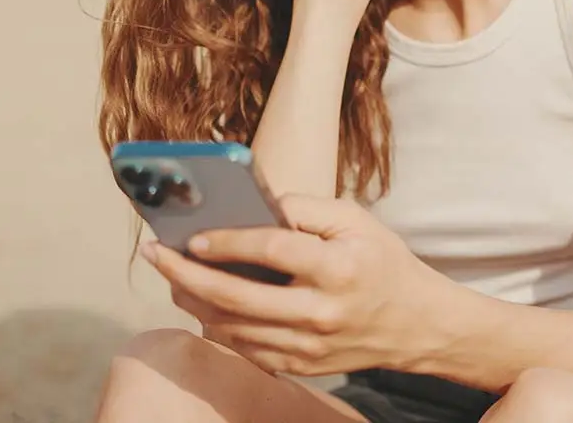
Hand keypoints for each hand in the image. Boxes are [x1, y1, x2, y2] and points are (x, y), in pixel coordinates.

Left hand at [139, 195, 449, 376]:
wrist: (416, 324)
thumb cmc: (382, 263)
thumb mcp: (356, 221)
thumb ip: (307, 209)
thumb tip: (255, 205)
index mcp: (338, 268)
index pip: (271, 251)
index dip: (228, 241)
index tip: (193, 235)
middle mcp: (321, 312)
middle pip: (236, 296)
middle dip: (186, 274)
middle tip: (156, 254)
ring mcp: (308, 346)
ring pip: (232, 327)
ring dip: (194, 301)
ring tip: (172, 276)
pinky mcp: (300, 366)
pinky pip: (245, 348)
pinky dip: (218, 325)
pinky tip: (204, 303)